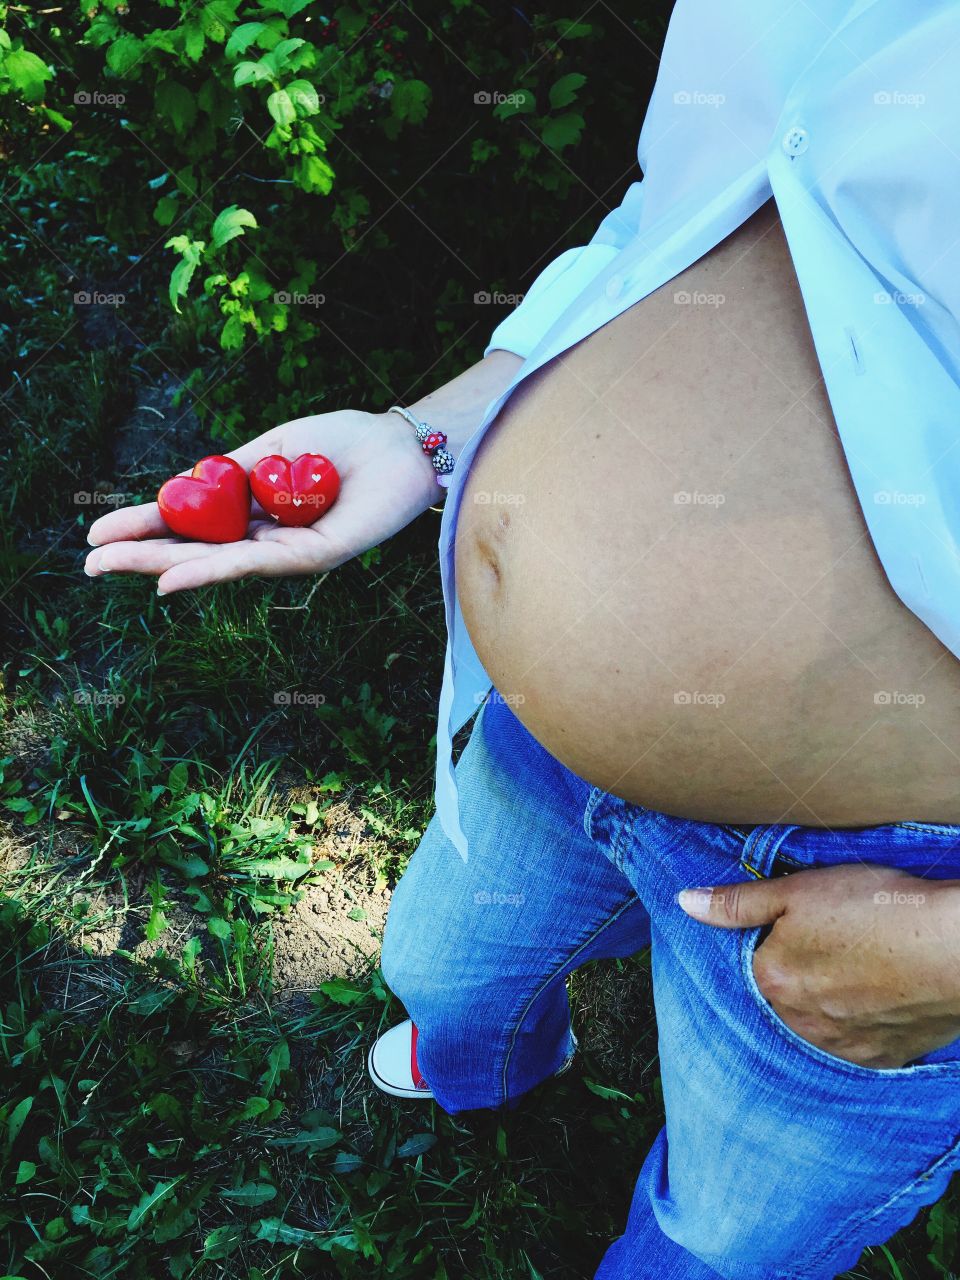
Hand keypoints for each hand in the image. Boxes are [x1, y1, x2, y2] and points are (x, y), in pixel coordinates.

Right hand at [84, 410, 439, 594]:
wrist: (401, 445)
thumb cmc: (342, 443)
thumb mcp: (270, 450)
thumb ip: (228, 472)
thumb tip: (176, 486)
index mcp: (253, 512)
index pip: (190, 525)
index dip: (144, 528)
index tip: (96, 532)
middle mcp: (266, 538)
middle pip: (195, 551)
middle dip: (140, 555)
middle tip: (90, 562)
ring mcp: (289, 552)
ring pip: (216, 563)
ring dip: (162, 565)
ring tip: (112, 565)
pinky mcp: (315, 556)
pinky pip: (256, 564)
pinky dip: (212, 571)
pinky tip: (174, 577)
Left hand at [679, 864, 959, 1067]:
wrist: (955, 948)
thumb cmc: (878, 909)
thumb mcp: (798, 890)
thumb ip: (738, 902)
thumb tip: (685, 903)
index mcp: (770, 983)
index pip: (748, 965)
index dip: (767, 940)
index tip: (794, 926)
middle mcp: (798, 1025)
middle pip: (780, 998)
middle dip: (794, 975)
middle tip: (830, 945)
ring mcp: (841, 1047)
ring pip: (814, 1025)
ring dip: (822, 1003)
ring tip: (852, 968)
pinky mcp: (881, 1058)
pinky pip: (854, 1044)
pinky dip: (857, 1023)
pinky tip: (872, 996)